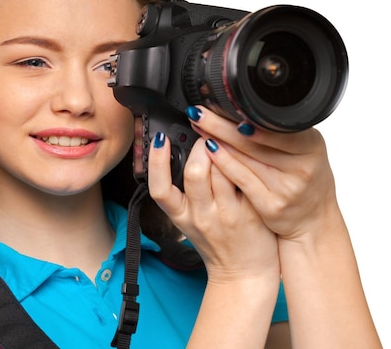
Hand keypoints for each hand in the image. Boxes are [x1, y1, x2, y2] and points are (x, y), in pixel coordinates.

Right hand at [147, 130, 279, 283]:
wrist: (244, 273)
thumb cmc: (215, 242)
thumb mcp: (189, 220)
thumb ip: (184, 191)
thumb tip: (181, 150)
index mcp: (181, 216)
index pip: (159, 188)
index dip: (157, 162)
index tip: (160, 139)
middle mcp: (202, 215)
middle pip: (195, 173)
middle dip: (200, 146)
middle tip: (205, 136)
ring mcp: (229, 214)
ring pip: (223, 171)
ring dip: (224, 149)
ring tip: (226, 139)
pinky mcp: (253, 212)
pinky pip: (246, 178)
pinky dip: (244, 161)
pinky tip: (246, 152)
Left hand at [184, 106, 341, 242]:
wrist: (314, 218)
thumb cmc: (303, 176)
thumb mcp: (302, 148)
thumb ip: (278, 131)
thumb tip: (241, 108)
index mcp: (311, 146)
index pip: (277, 129)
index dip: (249, 119)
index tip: (225, 107)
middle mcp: (302, 167)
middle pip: (254, 143)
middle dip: (221, 125)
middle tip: (200, 113)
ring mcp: (287, 189)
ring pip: (245, 160)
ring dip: (217, 141)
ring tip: (199, 128)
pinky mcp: (272, 206)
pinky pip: (241, 180)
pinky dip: (223, 163)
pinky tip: (209, 152)